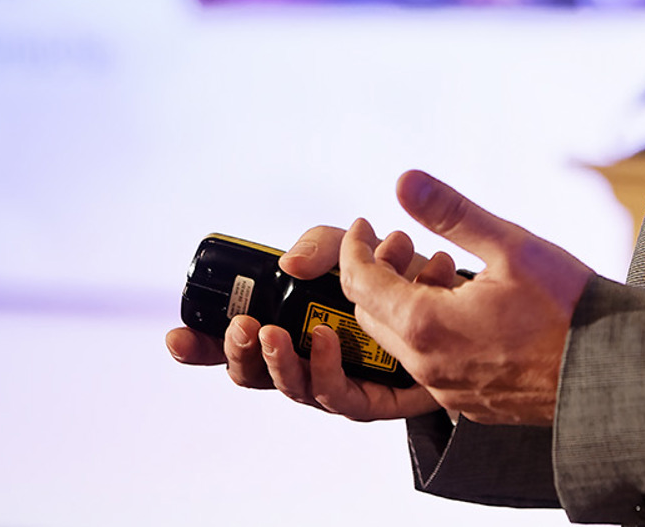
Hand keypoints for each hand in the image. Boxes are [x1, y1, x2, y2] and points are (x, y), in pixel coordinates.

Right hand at [165, 224, 458, 421]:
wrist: (470, 296)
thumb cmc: (401, 271)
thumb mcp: (354, 244)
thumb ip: (321, 245)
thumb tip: (290, 263)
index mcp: (296, 324)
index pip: (237, 345)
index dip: (200, 347)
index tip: (174, 336)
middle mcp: (313, 358)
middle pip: (257, 375)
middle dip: (239, 356)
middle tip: (242, 328)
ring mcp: (343, 381)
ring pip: (297, 390)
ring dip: (279, 365)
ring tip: (275, 333)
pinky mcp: (379, 400)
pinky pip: (345, 400)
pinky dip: (328, 371)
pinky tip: (325, 339)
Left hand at [339, 170, 594, 425]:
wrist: (609, 369)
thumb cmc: (567, 307)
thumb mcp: (510, 245)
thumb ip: (451, 213)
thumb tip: (405, 182)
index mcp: (427, 326)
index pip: (361, 284)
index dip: (354, 248)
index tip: (363, 225)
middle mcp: (429, 367)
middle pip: (372, 317)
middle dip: (379, 275)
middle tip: (407, 243)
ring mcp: (449, 392)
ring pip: (402, 344)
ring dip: (408, 304)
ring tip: (448, 271)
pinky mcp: (471, 404)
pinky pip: (432, 366)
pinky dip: (432, 332)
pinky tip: (468, 309)